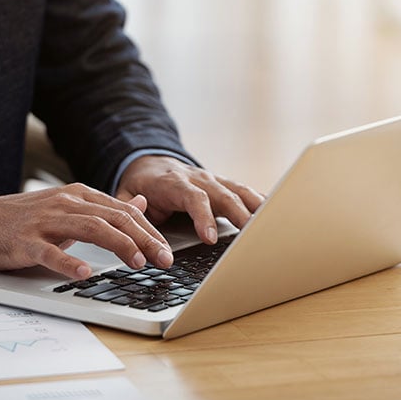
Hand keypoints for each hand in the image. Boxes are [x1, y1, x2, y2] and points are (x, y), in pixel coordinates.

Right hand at [0, 183, 173, 279]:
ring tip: (137, 262)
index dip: (149, 230)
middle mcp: (66, 203)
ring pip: (91, 229)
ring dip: (118, 245)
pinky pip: (49, 251)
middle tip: (164, 259)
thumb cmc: (26, 218)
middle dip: (144, 238)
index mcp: (79, 195)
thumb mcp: (70, 207)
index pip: (123, 211)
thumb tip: (141, 204)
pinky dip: (68, 262)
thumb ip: (105, 207)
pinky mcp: (25, 241)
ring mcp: (46, 221)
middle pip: (114, 218)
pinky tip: (83, 272)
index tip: (166, 250)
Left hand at [116, 156, 263, 243]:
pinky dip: (261, 203)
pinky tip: (276, 215)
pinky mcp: (224, 185)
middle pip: (223, 195)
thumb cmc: (139, 185)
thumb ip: (130, 207)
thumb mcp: (124, 196)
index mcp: (174, 183)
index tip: (209, 238)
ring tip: (271, 227)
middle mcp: (198, 179)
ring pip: (239, 191)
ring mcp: (214, 180)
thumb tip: (139, 220)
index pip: (193, 198)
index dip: (203, 217)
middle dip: (239, 215)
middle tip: (252, 236)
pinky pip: (246, 192)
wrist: (149, 162)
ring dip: (256, 208)